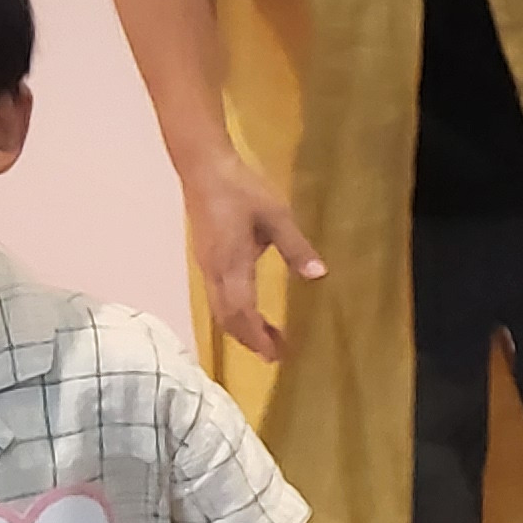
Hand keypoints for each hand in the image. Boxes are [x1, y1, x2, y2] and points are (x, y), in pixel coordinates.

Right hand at [185, 153, 324, 364]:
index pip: (241, 312)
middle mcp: (214, 270)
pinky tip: (251, 311)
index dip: (257, 336)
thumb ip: (296, 247)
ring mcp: (206, 264)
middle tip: (276, 355)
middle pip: (226, 318)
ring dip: (242, 328)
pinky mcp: (206, 258)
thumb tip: (318, 276)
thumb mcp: (277, 216)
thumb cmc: (241, 189)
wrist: (203, 168)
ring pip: (219, 309)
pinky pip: (216, 297)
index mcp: (230, 263)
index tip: (276, 354)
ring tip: (268, 339)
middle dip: (250, 339)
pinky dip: (234, 313)